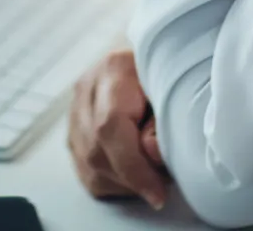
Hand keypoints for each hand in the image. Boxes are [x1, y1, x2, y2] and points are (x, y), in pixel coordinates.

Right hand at [68, 49, 167, 209]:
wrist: (154, 60)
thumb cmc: (170, 75)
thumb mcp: (178, 91)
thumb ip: (164, 123)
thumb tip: (150, 153)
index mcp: (113, 69)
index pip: (110, 127)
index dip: (133, 167)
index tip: (158, 193)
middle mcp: (86, 89)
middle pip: (97, 151)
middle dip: (132, 179)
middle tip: (163, 182)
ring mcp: (74, 110)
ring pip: (88, 166)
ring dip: (124, 183)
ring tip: (152, 174)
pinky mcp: (74, 130)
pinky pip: (86, 171)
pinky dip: (114, 182)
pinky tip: (135, 175)